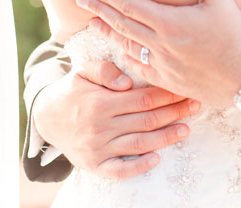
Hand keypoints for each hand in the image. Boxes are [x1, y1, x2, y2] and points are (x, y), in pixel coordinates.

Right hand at [32, 59, 198, 179]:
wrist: (46, 117)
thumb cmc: (71, 91)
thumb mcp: (82, 71)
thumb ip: (104, 70)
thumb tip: (127, 83)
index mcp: (99, 101)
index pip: (141, 98)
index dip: (165, 94)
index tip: (183, 89)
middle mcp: (100, 126)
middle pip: (146, 120)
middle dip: (174, 112)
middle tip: (195, 106)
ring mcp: (98, 148)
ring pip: (140, 144)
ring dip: (166, 137)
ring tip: (186, 129)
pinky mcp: (95, 165)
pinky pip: (121, 170)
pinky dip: (140, 166)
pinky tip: (157, 158)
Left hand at [77, 0, 240, 106]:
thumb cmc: (238, 36)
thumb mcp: (222, 0)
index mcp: (170, 22)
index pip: (128, 6)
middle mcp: (161, 44)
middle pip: (120, 24)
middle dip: (98, 10)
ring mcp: (162, 64)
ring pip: (126, 46)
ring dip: (106, 33)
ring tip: (91, 22)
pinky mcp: (167, 80)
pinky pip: (139, 68)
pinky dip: (125, 57)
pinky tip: (118, 50)